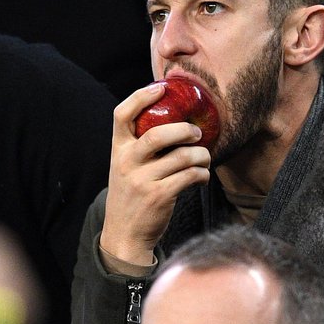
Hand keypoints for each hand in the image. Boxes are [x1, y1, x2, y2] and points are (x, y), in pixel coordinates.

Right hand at [99, 82, 211, 265]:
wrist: (124, 234)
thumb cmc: (131, 195)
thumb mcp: (125, 168)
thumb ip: (139, 147)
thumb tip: (174, 121)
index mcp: (118, 150)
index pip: (121, 115)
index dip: (141, 97)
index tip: (160, 88)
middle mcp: (128, 162)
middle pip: (158, 134)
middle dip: (184, 130)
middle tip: (197, 133)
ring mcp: (143, 180)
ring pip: (182, 157)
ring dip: (201, 155)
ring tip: (205, 158)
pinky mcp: (160, 196)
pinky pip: (190, 176)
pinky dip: (202, 173)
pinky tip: (203, 175)